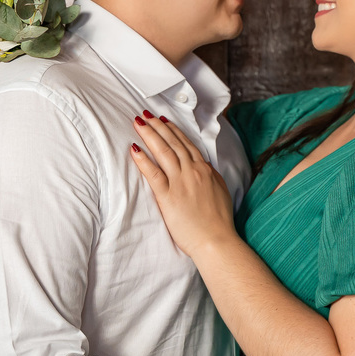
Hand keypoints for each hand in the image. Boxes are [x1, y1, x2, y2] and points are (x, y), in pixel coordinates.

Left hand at [130, 111, 236, 257]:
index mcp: (205, 170)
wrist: (217, 240)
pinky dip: (143, 160)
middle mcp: (192, 172)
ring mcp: (180, 183)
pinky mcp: (168, 197)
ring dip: (149, 135)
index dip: (173, 130)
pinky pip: (153, 174)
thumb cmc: (219, 221)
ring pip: (163, 152)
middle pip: (172, 143)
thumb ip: (210, 176)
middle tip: (145, 115)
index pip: (186, 144)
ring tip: (138, 123)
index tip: (162, 120)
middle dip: (157, 126)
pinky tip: (134, 149)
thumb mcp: (220, 191)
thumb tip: (204, 167)